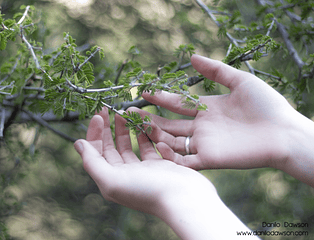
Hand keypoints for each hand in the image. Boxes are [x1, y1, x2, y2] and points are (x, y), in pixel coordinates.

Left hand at [74, 108, 254, 238]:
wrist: (185, 199)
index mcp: (111, 179)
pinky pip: (149, 146)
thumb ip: (92, 162)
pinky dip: (145, 135)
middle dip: (109, 128)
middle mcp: (125, 175)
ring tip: (125, 112)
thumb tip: (78, 144)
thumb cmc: (148, 191)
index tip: (99, 114)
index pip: (96, 152)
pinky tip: (144, 124)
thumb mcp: (112, 179)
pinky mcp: (160, 165)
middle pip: (112, 148)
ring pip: (130, 146)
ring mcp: (143, 170)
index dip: (94, 133)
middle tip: (110, 108)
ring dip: (126, 129)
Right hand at [130, 54, 296, 170]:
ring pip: (172, 141)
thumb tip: (192, 56)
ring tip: (136, 127)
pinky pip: (184, 160)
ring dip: (154, 135)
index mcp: (208, 109)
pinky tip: (156, 146)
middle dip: (149, 118)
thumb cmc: (266, 105)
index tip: (144, 91)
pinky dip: (170, 156)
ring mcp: (204, 144)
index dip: (160, 97)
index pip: (178, 103)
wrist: (284, 133)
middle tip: (129, 112)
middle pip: (170, 123)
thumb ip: (215, 70)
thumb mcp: (240, 81)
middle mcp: (202, 127)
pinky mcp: (210, 159)